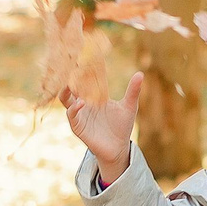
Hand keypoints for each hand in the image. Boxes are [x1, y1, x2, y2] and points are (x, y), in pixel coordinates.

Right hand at [63, 71, 142, 185]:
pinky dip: (74, 108)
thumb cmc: (122, 127)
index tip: (85, 57)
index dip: (85, 70)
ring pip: (66, 99)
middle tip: (72, 66)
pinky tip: (81, 103)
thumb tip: (140, 73)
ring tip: (70, 84)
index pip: (87, 80)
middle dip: (70, 78)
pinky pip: (71, 115)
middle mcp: (84, 103)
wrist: (119, 148)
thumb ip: (133, 91)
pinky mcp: (78, 126)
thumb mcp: (129, 106)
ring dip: (67, 91)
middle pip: (72, 87)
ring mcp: (79, 114)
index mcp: (95, 96)